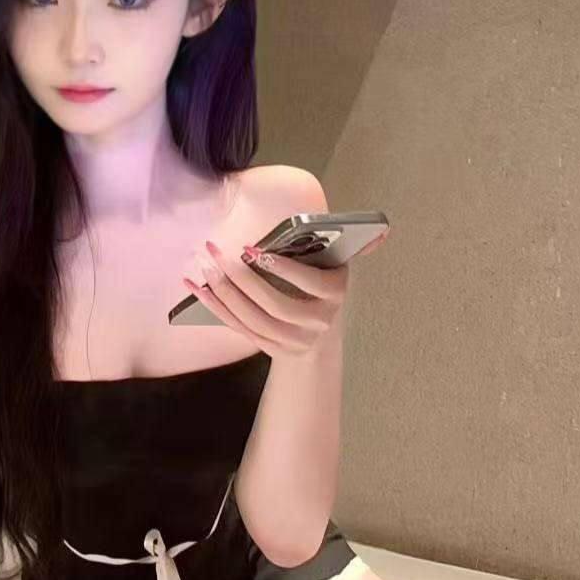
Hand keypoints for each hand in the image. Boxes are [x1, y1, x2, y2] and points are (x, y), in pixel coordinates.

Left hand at [182, 229, 389, 357]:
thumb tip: (382, 230)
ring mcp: (296, 340)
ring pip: (254, 320)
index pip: (310, 283)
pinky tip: (196, 287)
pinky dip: (215, 308)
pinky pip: (240, 329)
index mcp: (336, 293)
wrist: (319, 330)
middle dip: (241, 279)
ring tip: (204, 266)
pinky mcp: (273, 349)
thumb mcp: (335, 263)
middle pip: (275, 305)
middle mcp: (320, 322)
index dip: (281, 267)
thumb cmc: (321, 282)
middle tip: (215, 253)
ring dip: (223, 293)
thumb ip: (354, 243)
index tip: (251, 249)